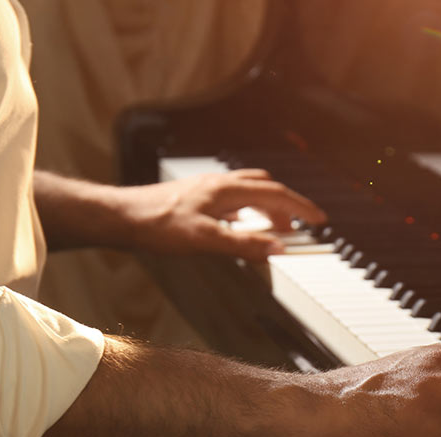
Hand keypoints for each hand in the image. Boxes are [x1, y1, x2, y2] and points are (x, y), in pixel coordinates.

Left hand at [113, 169, 325, 260]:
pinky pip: (232, 199)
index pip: (275, 193)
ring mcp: (206, 189)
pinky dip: (247, 211)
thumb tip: (277, 248)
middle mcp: (219, 184)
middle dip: (288, 206)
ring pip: (248, 191)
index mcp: (226, 190)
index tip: (320, 220)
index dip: (301, 207)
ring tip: (275, 228)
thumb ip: (243, 245)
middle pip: (265, 187)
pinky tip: (240, 226)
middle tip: (301, 226)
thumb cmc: (156, 225)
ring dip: (267, 207)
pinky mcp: (195, 198)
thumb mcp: (204, 240)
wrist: (121, 216)